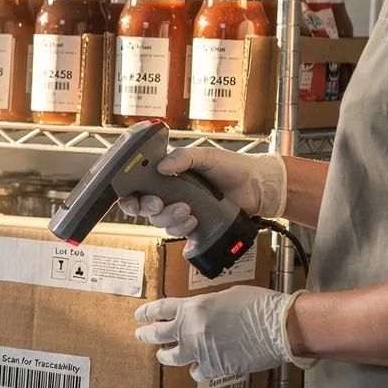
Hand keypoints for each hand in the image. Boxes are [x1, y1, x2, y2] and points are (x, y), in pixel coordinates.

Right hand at [118, 148, 286, 237]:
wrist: (257, 187)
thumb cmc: (233, 167)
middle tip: (159, 203)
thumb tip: (163, 166)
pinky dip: (182, 227)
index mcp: (169, 174)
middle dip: (148, 208)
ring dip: (169, 218)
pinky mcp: (193, 224)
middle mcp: (171, 192)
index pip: (139, 185)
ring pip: (160, 221)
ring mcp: (181, 209)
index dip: (130, 195)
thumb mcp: (207, 156)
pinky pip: (177, 231)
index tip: (132, 200)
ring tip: (187, 211)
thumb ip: (184, 158)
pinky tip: (194, 220)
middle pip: (145, 207)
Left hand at [133, 286, 306, 381]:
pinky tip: (197, 368)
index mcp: (194, 307)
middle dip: (147, 334)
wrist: (279, 327)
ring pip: (171, 357)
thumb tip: (201, 314)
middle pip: (158, 334)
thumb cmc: (259, 305)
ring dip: (166, 355)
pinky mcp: (215, 368)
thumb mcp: (227, 296)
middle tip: (141, 335)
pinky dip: (196, 370)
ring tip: (163, 354)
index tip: (139, 316)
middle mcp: (191, 329)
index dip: (147, 313)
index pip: (160, 309)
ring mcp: (201, 351)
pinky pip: (197, 372)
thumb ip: (207, 306)